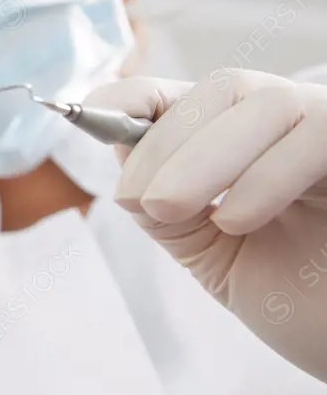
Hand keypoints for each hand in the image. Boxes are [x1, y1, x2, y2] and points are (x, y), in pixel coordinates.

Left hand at [87, 70, 326, 381]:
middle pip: (224, 89)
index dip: (135, 94)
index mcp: (255, 142)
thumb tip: (118, 152)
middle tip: (139, 200)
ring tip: (168, 209)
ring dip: (200, 157)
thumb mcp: (215, 253)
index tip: (89, 117)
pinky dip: (263, 175)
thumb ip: (168, 206)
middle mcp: (298, 125)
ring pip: (263, 103)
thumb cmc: (308, 305)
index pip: (191, 93)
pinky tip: (235, 220)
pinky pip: (315, 137)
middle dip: (164, 140)